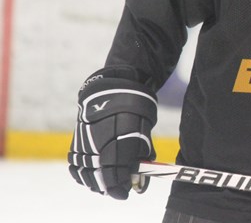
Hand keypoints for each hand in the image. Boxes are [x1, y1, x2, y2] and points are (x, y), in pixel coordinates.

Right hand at [67, 66, 156, 198]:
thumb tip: (139, 176)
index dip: (121, 188)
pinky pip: (75, 164)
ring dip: (95, 182)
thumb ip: (141, 154)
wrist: (114, 87)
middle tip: (119, 189)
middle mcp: (98, 146)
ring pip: (85, 173)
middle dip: (110, 186)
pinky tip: (90, 175)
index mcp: (118, 143)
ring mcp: (84, 144)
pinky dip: (82, 173)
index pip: (116, 176)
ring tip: (105, 184)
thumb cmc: (136, 108)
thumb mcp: (145, 131)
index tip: (127, 193)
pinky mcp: (76, 140)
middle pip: (100, 177)